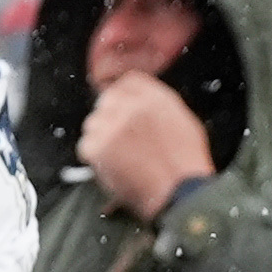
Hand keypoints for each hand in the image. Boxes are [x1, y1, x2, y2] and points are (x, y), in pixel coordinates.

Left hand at [80, 71, 214, 221]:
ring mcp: (113, 125)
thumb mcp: (182, 120)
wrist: (179, 191)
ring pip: (92, 122)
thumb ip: (158, 105)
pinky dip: (93, 156)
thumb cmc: (185, 163)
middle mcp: (132, 106)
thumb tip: (138, 101)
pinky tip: (110, 165)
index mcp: (155, 97)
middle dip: (108, 116)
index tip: (119, 107)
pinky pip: (85, 145)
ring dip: (100, 136)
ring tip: (117, 154)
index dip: (121, 94)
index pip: (128, 81)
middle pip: (106, 100)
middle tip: (115, 136)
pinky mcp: (98, 146)